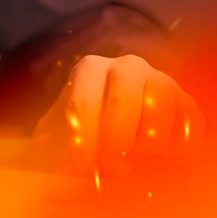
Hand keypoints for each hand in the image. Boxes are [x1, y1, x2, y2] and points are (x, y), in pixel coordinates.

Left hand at [31, 54, 203, 174]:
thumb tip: (45, 156)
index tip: (84, 166)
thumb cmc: (86, 127)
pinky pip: (189, 122)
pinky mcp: (184, 97)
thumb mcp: (60, 131)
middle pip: (123, 103)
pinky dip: (177, 142)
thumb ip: (49, 141)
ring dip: (146, 141)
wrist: (122, 120)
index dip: (83, 140)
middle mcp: (126, 66)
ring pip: (158, 112)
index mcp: (89, 69)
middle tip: (112, 168)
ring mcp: (159, 78)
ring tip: (135, 150)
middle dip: (115, 143)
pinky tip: (161, 148)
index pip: (82, 104)